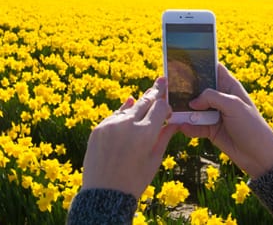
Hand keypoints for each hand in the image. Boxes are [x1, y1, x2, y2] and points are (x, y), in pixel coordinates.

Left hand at [82, 77, 176, 197]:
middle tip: (162, 80)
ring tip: (148, 93)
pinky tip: (129, 103)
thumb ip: (163, 137)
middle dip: (154, 92)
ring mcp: (110, 124)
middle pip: (144, 102)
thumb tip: (174, 122)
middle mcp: (127, 124)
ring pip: (128, 107)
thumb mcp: (154, 159)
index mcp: (145, 133)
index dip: (166, 105)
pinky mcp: (98, 128)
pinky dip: (123, 111)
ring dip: (139, 102)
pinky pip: (114, 115)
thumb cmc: (134, 179)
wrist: (104, 192)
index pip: (159, 108)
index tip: (169, 105)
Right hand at [180, 63, 272, 178]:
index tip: (183, 60)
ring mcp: (213, 113)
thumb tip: (191, 102)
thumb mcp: (233, 106)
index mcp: (229, 86)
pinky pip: (193, 125)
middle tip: (169, 88)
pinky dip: (187, 126)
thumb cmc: (253, 127)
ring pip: (192, 107)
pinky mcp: (209, 129)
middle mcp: (219, 98)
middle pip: (197, 88)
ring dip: (183, 110)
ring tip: (171, 110)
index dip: (200, 63)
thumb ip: (211, 97)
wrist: (260, 157)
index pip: (213, 68)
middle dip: (184, 88)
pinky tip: (182, 127)